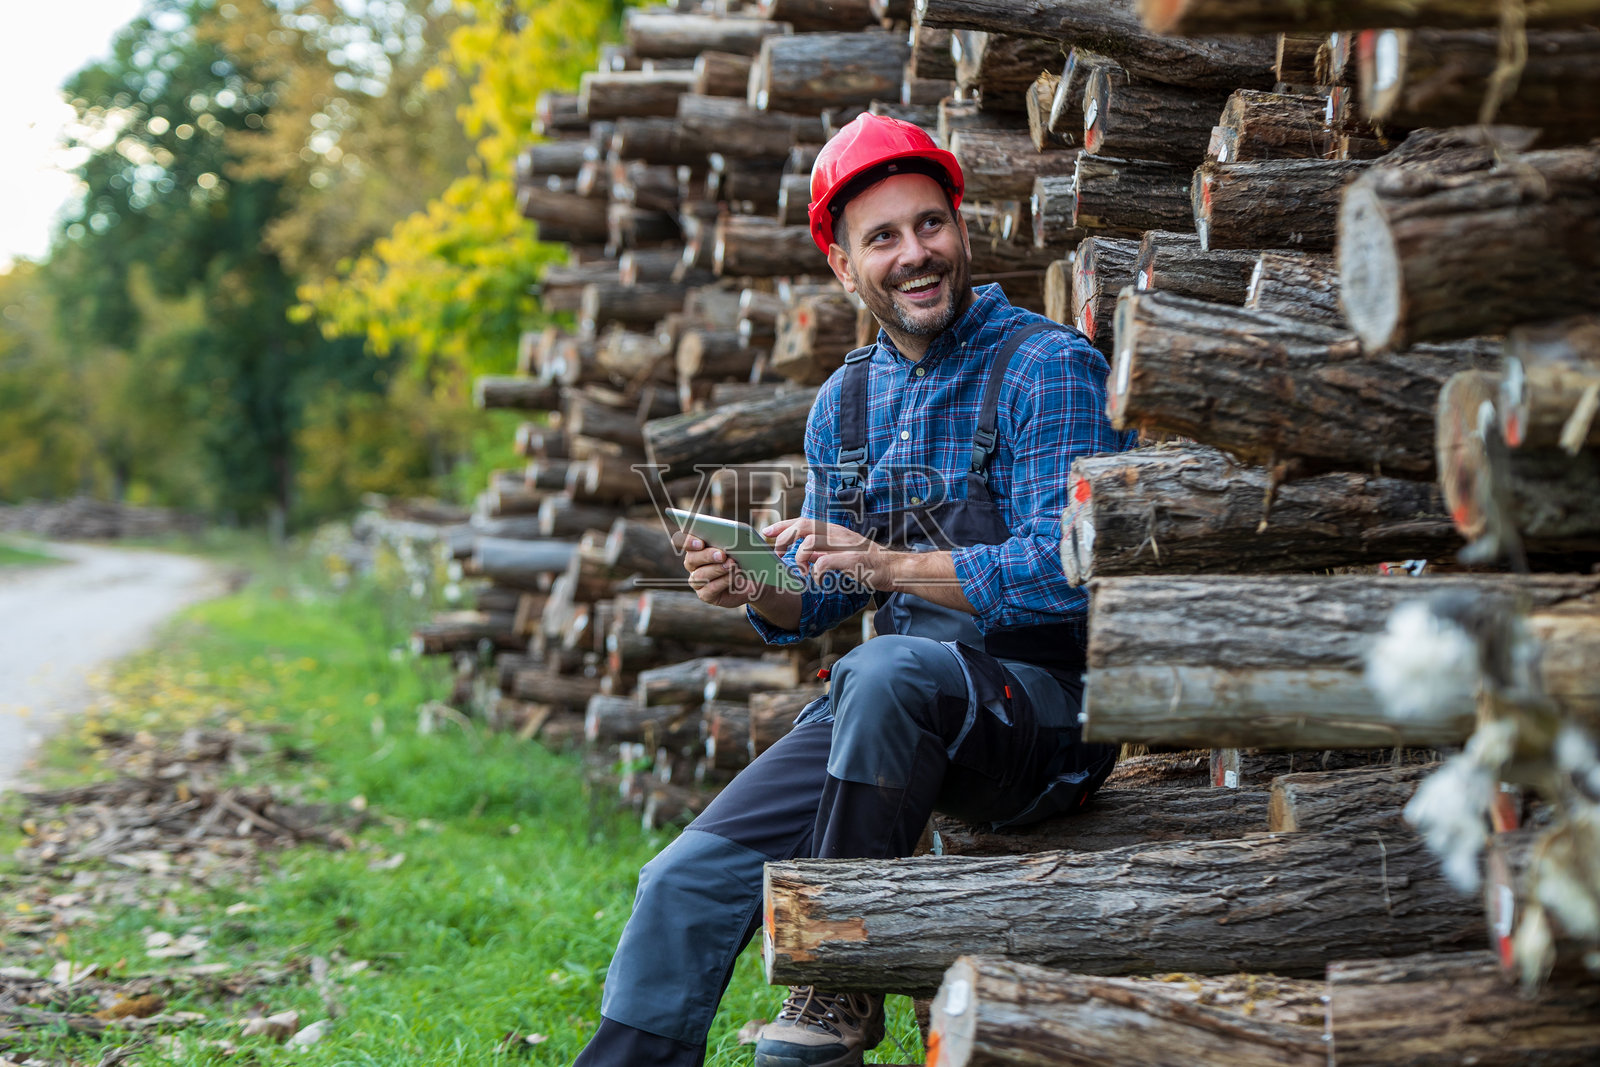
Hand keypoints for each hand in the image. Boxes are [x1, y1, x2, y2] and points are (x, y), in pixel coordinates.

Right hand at [672, 529, 755, 607]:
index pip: (681, 541)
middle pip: (691, 559)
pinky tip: (734, 577)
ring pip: (700, 575)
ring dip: (717, 569)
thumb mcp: (744, 543)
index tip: (700, 542)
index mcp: (696, 546)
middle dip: (707, 556)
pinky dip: (723, 582)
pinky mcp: (706, 595)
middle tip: (722, 555)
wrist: (755, 579)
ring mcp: (697, 580)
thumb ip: (740, 535)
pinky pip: (709, 589)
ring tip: (732, 565)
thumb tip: (745, 532)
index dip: (687, 541)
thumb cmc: (745, 557)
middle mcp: (693, 564)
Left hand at [763, 518, 892, 590]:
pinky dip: (815, 572)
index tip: (766, 532)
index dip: (782, 526)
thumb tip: (802, 553)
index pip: (803, 521)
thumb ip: (822, 552)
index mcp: (834, 531)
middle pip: (803, 526)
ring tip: (799, 572)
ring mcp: (845, 546)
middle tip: (776, 554)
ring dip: (798, 558)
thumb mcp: (840, 554)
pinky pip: (825, 563)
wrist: (894, 569)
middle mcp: (838, 534)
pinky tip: (817, 579)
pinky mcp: (852, 560)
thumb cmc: (868, 563)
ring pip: (810, 542)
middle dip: (784, 538)